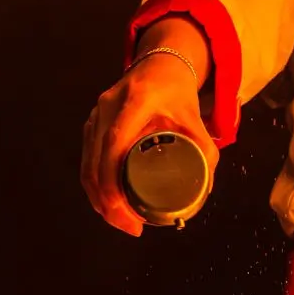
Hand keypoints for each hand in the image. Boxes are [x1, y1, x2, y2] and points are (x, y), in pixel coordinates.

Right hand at [81, 50, 217, 235]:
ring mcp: (97, 114)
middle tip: (129, 227)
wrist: (160, 67)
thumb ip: (206, 154)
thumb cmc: (179, 96)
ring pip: (88, 162)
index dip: (112, 180)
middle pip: (97, 160)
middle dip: (107, 200)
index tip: (121, 208)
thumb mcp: (197, 122)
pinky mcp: (92, 123)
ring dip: (99, 197)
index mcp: (136, 102)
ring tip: (121, 222)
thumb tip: (203, 192)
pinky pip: (87, 157)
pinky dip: (95, 184)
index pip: (114, 143)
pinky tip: (106, 205)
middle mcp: (109, 105)